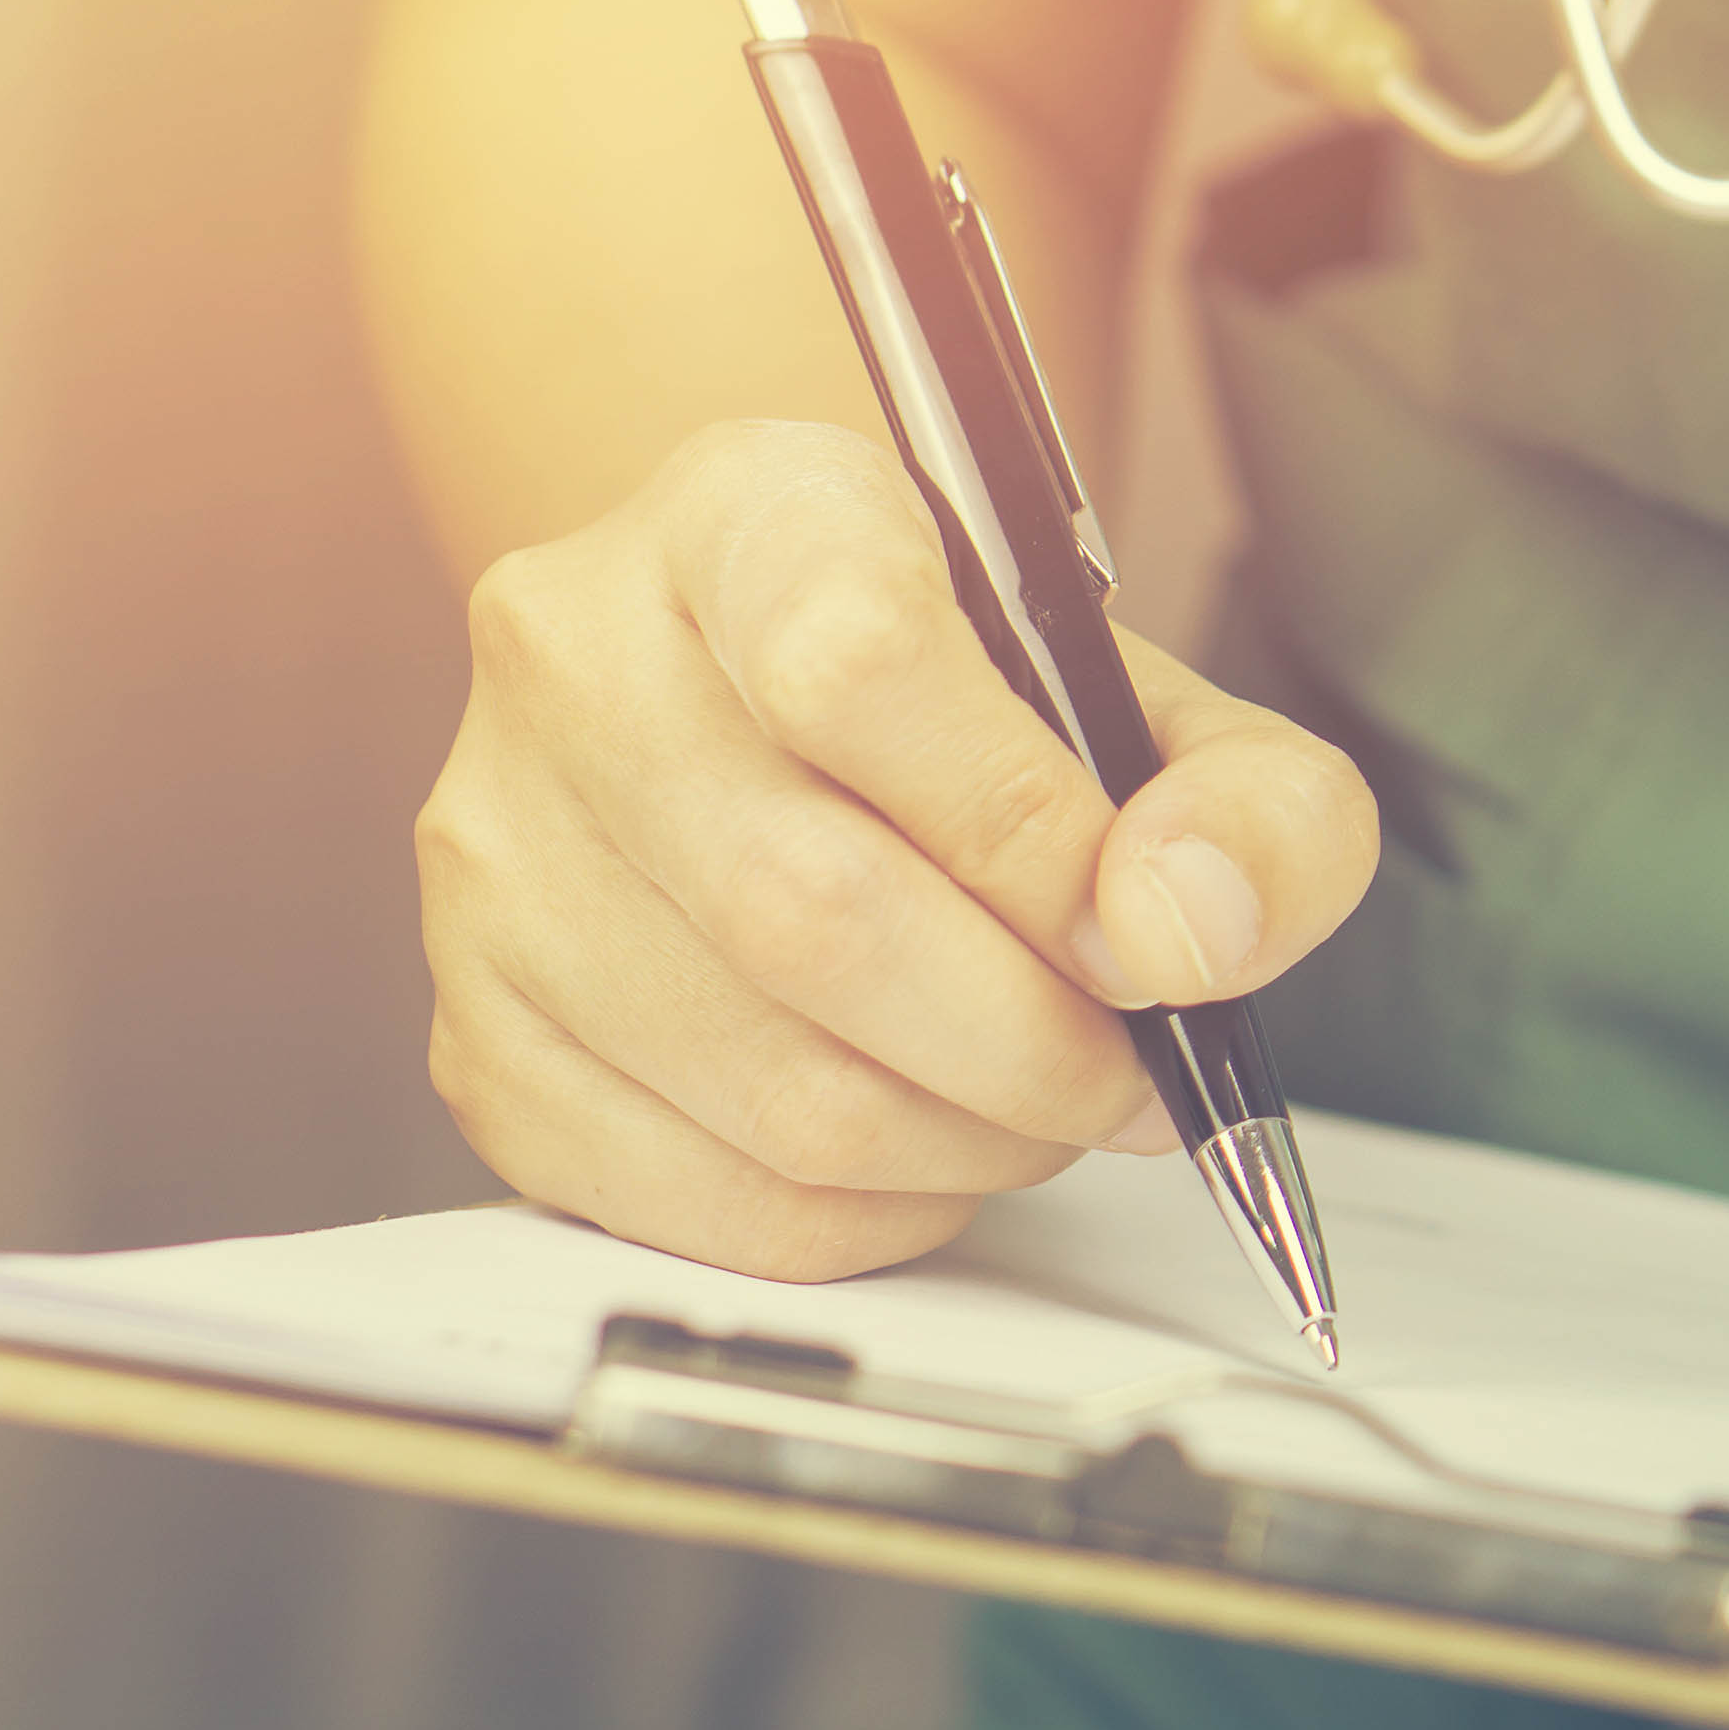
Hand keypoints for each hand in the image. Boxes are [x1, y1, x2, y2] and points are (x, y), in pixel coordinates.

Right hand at [413, 419, 1377, 1279]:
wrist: (785, 730)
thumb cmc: (973, 715)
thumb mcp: (1159, 707)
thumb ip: (1254, 804)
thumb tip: (1185, 934)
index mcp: (745, 514)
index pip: (857, 665)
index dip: (1030, 841)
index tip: (1138, 934)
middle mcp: (572, 654)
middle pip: (813, 910)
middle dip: (1028, 1041)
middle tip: (1126, 1072)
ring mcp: (494, 850)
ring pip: (770, 1084)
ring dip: (965, 1140)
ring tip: (1038, 1101)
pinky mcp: (474, 1027)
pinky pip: (700, 1196)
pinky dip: (863, 1215)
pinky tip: (922, 1146)